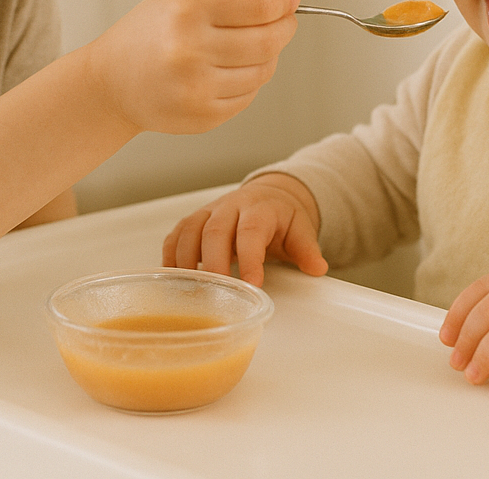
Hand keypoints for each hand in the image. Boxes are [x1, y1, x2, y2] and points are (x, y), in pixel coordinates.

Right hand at [84, 0, 298, 134]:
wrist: (112, 82)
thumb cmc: (149, 32)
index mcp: (187, 10)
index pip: (259, 6)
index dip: (284, 2)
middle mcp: (190, 48)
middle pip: (268, 40)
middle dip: (285, 28)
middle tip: (285, 21)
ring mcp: (197, 86)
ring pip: (263, 71)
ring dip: (269, 56)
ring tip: (252, 46)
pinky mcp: (202, 115)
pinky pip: (248, 95)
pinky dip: (250, 81)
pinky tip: (231, 70)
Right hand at [162, 173, 325, 286]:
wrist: (269, 195)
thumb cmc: (282, 217)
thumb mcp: (301, 229)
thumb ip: (306, 249)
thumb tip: (317, 268)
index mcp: (260, 208)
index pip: (251, 231)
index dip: (249, 257)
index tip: (252, 284)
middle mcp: (231, 206)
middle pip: (215, 231)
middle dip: (213, 263)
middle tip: (217, 293)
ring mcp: (209, 212)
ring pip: (190, 231)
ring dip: (187, 261)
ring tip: (192, 291)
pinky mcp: (194, 220)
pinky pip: (176, 235)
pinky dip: (171, 257)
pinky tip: (174, 280)